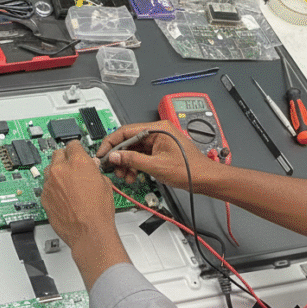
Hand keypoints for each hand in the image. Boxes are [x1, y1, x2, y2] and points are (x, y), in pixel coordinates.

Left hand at [42, 141, 129, 285]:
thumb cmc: (98, 212)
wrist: (89, 233)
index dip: (76, 149)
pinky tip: (63, 197)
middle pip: (57, 154)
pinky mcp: (44, 197)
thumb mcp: (105, 184)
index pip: (73, 144)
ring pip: (49, 170)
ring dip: (57, 174)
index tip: (76, 152)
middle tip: (71, 167)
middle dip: (65, 159)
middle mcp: (61, 170)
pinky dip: (52, 189)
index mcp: (78, 162)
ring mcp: (50, 183)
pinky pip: (46, 187)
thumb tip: (91, 168)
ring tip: (67, 184)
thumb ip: (94, 171)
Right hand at [99, 121, 219, 190]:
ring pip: (133, 150)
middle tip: (112, 167)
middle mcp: (157, 132)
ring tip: (124, 175)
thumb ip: (132, 159)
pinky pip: (141, 156)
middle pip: (129, 141)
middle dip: (119, 156)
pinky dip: (134, 166)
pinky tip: (132, 175)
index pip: (126, 131)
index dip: (111, 142)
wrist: (204, 179)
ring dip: (126, 163)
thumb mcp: (156, 166)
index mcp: (158, 128)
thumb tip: (114, 155)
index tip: (102, 153)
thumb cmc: (190, 170)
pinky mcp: (158, 151)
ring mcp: (158, 141)